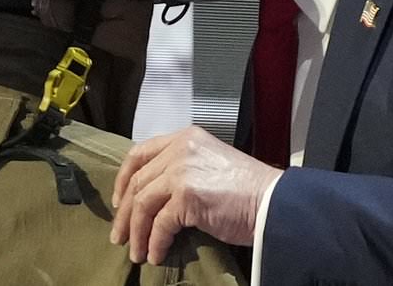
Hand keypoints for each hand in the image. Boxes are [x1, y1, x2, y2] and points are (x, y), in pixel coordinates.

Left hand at [110, 125, 281, 264]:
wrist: (272, 202)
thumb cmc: (247, 188)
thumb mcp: (208, 165)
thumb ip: (181, 170)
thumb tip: (154, 199)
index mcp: (185, 137)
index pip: (140, 153)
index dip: (123, 178)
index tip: (120, 201)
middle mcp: (179, 149)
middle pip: (137, 181)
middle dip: (126, 213)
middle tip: (120, 236)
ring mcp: (181, 171)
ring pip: (143, 203)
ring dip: (136, 232)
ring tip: (136, 252)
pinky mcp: (186, 195)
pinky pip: (159, 224)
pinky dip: (154, 242)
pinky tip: (156, 255)